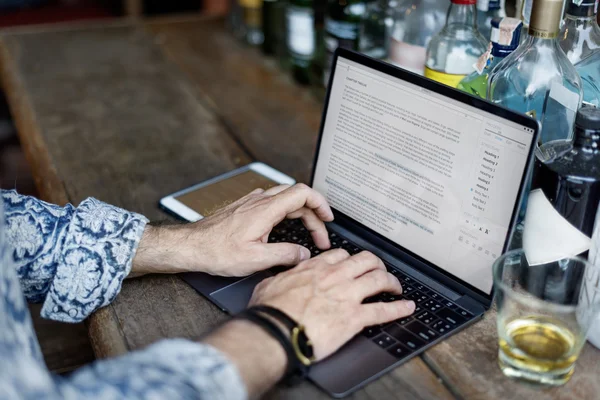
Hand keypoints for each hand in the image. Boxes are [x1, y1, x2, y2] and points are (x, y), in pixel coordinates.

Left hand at [131, 184, 333, 276]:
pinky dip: (285, 211)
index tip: (329, 219)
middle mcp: (259, 201)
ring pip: (284, 198)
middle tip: (320, 236)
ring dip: (300, 213)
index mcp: (266, 209)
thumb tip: (304, 255)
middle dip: (314, 214)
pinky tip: (284, 225)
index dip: (321, 204)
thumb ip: (285, 255)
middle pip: (297, 196)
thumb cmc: (216, 252)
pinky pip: (272, 202)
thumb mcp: (255, 260)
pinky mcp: (244, 207)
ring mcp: (250, 202)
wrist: (190, 246)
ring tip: (308, 231)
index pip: (303, 194)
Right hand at [204, 249, 414, 396]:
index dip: (349, 259)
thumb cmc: (270, 312)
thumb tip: (282, 274)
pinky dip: (399, 309)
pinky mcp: (355, 317)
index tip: (352, 264)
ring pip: (378, 279)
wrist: (276, 330)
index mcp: (314, 269)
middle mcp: (334, 277)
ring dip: (391, 282)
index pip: (340, 256)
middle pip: (365, 261)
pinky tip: (407, 307)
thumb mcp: (270, 284)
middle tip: (379, 270)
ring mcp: (347, 295)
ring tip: (396, 286)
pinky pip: (383, 310)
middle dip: (376, 264)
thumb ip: (283, 276)